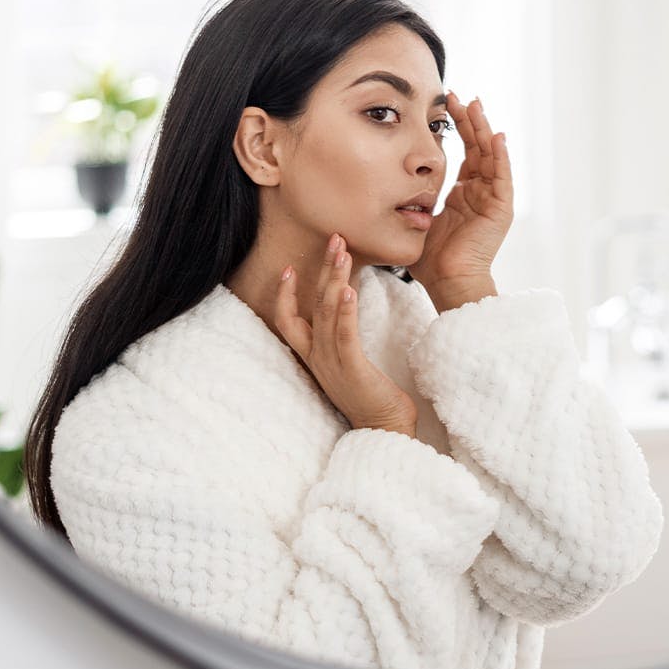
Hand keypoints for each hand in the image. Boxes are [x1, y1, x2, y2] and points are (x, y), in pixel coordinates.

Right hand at [275, 233, 417, 435]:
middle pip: (311, 305)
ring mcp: (332, 363)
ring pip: (326, 313)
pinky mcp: (352, 369)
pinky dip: (344, 311)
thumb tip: (346, 314)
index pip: (287, 321)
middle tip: (334, 239)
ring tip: (342, 252)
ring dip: (334, 279)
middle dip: (322, 270)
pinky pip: (344, 335)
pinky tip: (348, 290)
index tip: (289, 267)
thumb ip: (343, 340)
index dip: (284, 294)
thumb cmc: (372, 397)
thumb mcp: (350, 365)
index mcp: (314, 357)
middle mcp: (318, 358)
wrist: (384, 429)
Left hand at [405, 92, 513, 298]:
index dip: (457, 130)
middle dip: (469, 121)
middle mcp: (479, 194)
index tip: (445, 106)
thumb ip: (410, 205)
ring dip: (484, 130)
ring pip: (491, 156)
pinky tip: (496, 136)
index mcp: (462, 196)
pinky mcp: (500, 209)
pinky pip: (503, 177)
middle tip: (459, 96)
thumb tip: (382, 193)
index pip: (464, 154)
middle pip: (478, 148)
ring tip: (476, 105)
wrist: (447, 282)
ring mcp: (492, 200)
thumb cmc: (430, 261)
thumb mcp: (417, 222)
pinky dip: (501, 156)